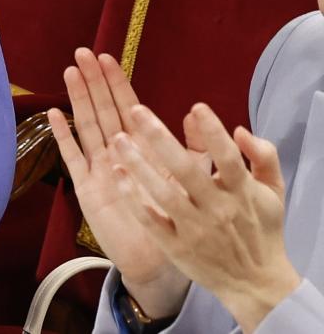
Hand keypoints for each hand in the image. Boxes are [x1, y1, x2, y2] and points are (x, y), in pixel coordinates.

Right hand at [46, 50, 190, 319]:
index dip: (116, 82)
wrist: (159, 260)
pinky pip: (73, 157)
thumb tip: (194, 111)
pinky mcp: (87, 187)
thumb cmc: (177, 219)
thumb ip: (193, 147)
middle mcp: (118, 152)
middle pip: (103, 110)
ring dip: (78, 100)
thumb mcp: (193, 178)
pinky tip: (55, 115)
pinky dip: (64, 137)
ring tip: (70, 72)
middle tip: (82, 53)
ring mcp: (100, 167)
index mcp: (143, 148)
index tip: (107, 57)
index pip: (127, 107)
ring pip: (87, 126)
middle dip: (94, 82)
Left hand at [111, 101, 303, 331]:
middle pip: (186, 171)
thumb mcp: (272, 191)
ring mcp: (194, 229)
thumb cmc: (261, 229)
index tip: (196, 107)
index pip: (228, 158)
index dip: (214, 134)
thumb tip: (240, 130)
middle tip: (136, 111)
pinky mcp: (176, 246)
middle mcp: (217, 209)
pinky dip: (133, 197)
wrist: (256, 283)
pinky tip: (117, 174)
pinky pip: (150, 220)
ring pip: (162, 193)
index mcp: (242, 193)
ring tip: (118, 138)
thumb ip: (263, 156)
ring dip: (138, 165)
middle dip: (160, 139)